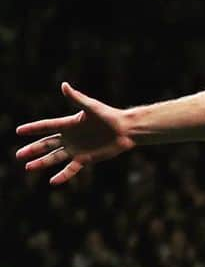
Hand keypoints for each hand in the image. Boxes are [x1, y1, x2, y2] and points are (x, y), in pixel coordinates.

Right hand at [16, 83, 133, 184]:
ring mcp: (77, 149)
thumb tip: (64, 85)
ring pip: (55, 157)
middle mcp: (70, 138)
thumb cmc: (108, 115)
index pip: (46, 127)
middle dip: (32, 150)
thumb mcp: (91, 107)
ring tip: (28, 167)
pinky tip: (53, 181)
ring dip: (42, 163)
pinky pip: (72, 169)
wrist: (124, 130)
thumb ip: (76, 98)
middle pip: (46, 144)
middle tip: (18, 155)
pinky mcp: (86, 159)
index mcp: (68, 124)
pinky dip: (63, 175)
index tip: (18, 131)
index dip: (32, 129)